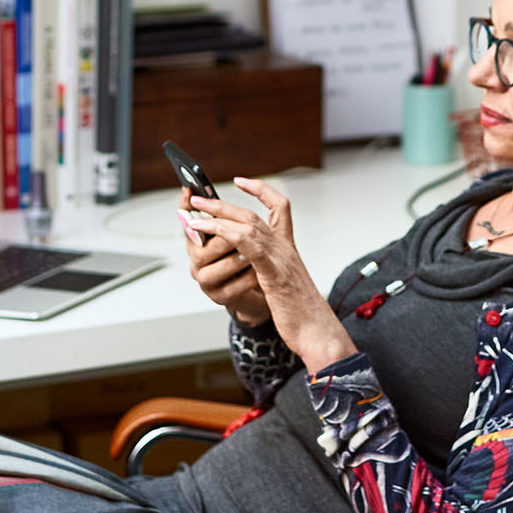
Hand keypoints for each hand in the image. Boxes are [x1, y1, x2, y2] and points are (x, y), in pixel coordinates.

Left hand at [185, 178, 354, 369]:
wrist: (319, 332)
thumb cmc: (302, 313)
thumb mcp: (284, 285)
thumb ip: (270, 271)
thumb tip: (250, 266)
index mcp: (288, 249)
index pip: (280, 207)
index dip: (261, 190)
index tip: (241, 181)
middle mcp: (285, 248)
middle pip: (253, 214)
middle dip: (222, 203)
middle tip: (198, 197)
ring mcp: (281, 258)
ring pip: (248, 225)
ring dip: (217, 216)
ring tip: (194, 213)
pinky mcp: (275, 273)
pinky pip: (250, 245)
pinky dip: (227, 233)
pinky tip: (210, 230)